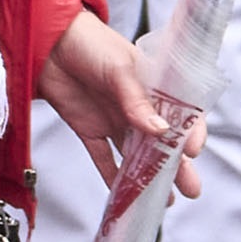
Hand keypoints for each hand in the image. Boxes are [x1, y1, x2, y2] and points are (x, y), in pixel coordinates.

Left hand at [39, 12, 205, 197]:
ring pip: (137, 154)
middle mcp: (139, 107)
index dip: (190, 133)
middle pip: (163, 142)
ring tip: (164, 200)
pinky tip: (124, 195)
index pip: (182, 114)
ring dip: (150, 177)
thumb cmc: (91, 44)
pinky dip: (112, 176)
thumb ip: (137, 101)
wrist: (47, 41)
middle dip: (178, 167)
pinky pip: (104, 158)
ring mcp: (115, 120)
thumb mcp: (119, 68)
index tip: (193, 151)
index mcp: (155, 87)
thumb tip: (160, 130)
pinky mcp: (90, 130)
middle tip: (192, 189)